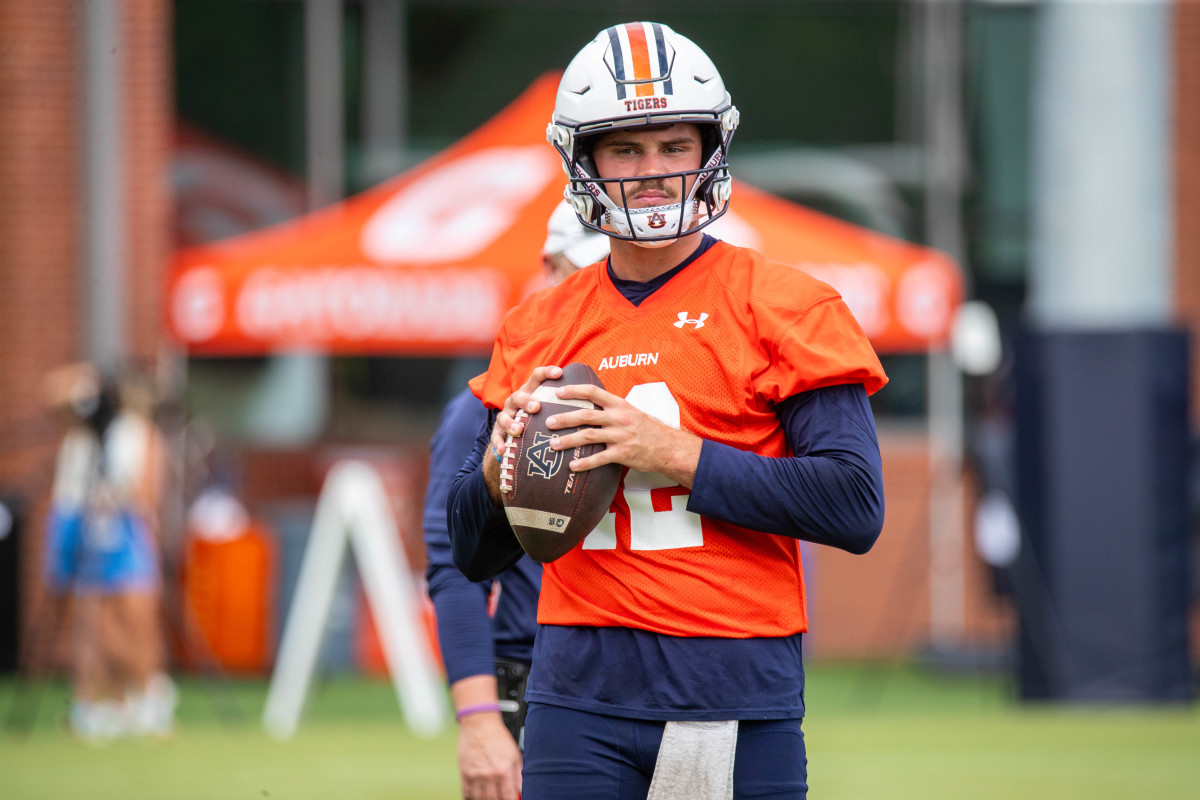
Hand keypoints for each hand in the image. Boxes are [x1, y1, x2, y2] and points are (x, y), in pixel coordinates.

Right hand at [457, 711, 522, 799]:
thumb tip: (521, 790)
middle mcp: (489, 775)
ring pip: (480, 799)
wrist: (479, 724)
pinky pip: (466, 793)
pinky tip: (478, 794)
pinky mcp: (464, 773)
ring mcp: (475, 776)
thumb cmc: (497, 737)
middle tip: (500, 796)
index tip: (512, 799)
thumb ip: (519, 775)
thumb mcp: (514, 754)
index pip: (509, 797)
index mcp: (504, 771)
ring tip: (490, 795)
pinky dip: (472, 797)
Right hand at [483, 365, 563, 504]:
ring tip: (519, 430)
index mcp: (532, 392)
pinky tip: (504, 450)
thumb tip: (598, 400)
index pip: (537, 376)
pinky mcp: (499, 433)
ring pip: (504, 415)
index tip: (559, 372)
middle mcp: (517, 402)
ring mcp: (506, 416)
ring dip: (511, 422)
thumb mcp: (554, 410)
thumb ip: (569, 405)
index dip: (547, 372)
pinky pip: (496, 437)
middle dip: (526, 400)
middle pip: (519, 395)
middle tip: (536, 407)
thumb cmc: (543, 421)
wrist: (520, 440)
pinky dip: (499, 443)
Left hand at [544, 382, 701, 487]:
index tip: (558, 392)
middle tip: (548, 422)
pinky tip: (572, 466)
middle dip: (565, 418)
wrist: (668, 447)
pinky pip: (600, 459)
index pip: (594, 392)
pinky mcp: (623, 453)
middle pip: (586, 415)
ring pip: (589, 436)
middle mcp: (619, 418)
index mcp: (620, 405)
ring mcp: (621, 436)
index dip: (575, 390)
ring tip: (553, 445)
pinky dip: (584, 463)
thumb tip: (591, 405)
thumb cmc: (648, 429)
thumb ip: (612, 409)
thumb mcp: (631, 412)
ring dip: (568, 440)